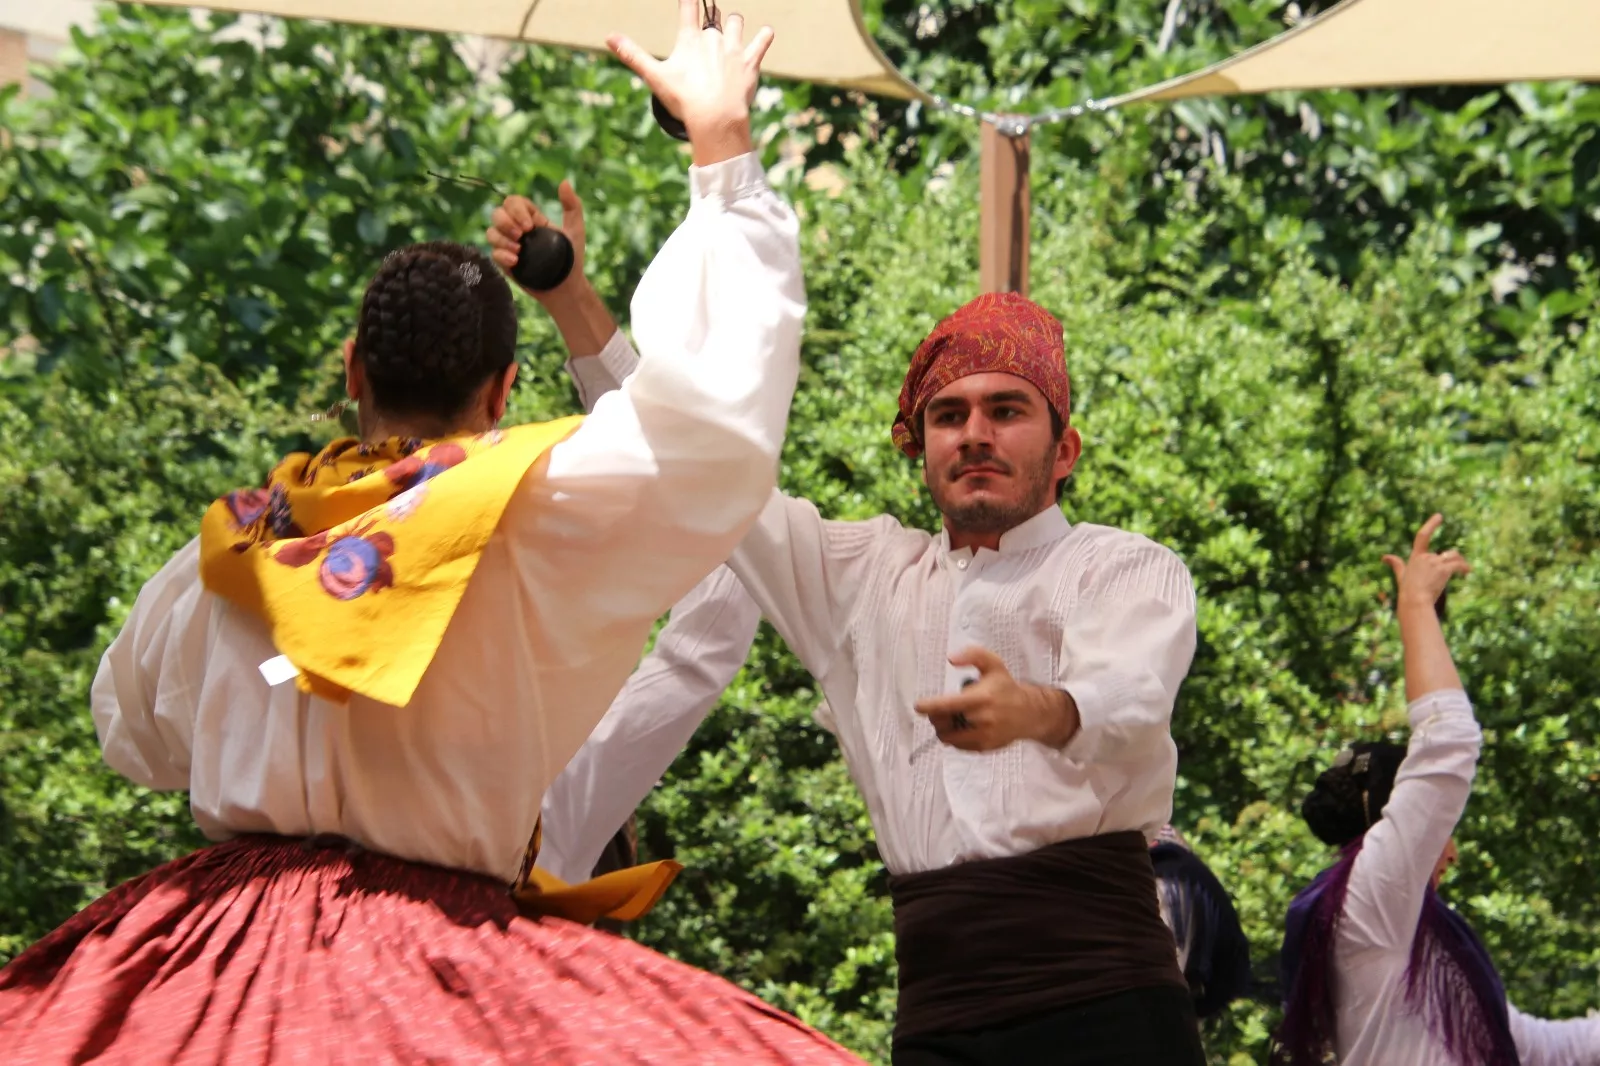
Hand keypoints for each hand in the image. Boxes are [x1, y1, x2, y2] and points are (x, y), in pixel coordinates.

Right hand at [486, 182, 585, 301]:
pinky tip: (515, 261)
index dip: (517, 210)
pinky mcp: (506, 263)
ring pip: (491, 232)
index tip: (531, 225)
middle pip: (497, 214)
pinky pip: (493, 253)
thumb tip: (565, 182)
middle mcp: (517, 230)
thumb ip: (572, 206)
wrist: (567, 287)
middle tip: (521, 235)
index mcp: (531, 218)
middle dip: (505, 222)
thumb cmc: (572, 258)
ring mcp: (509, 246)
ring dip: (501, 239)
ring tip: (518, 250)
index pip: (513, 202)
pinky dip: (501, 255)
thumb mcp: (576, 230)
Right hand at [607, 0, 773, 165]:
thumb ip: (632, 55)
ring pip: (736, 22)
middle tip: (707, 34)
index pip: (688, 7)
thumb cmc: (684, 99)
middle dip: (710, 21)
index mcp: (690, 39)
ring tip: (731, 32)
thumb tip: (608, 36)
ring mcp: (733, 49)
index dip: (689, 0)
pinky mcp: (750, 62)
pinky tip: (766, 33)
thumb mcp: (654, 77)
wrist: (716, 117)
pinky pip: (762, 41)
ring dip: (733, 25)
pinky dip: (764, 36)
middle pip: (713, 17)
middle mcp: (713, 38)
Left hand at [913, 647, 1079, 751]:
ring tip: (952, 717)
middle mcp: (982, 719)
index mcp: (982, 698)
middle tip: (939, 709)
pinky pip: (958, 745)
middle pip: (944, 723)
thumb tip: (951, 658)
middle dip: (936, 716)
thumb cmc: (1006, 687)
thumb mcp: (993, 664)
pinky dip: (954, 736)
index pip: (949, 705)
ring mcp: (983, 736)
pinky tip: (962, 726)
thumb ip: (973, 655)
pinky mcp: (984, 747)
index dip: (930, 706)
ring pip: (949, 737)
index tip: (918, 706)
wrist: (1029, 713)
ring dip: (944, 728)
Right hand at [1382, 514, 1470, 611]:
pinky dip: (1465, 568)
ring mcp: (1435, 563)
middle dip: (1452, 561)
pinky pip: (1459, 565)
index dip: (1431, 524)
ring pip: (1454, 557)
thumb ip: (1396, 564)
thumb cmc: (1407, 591)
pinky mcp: (1444, 570)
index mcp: (1416, 557)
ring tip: (1466, 570)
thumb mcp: (1401, 575)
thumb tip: (1384, 557)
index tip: (1439, 516)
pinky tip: (1468, 572)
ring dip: (1461, 562)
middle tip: (1460, 569)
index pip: (1423, 536)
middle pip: (1446, 554)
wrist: (1415, 601)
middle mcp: (1426, 557)